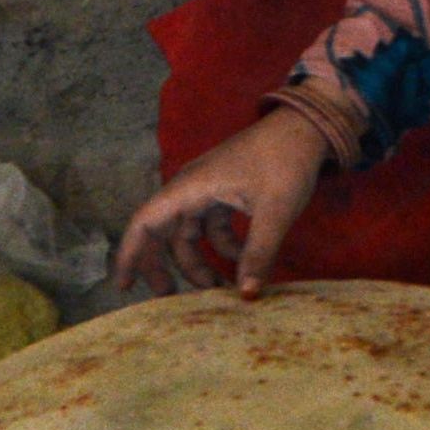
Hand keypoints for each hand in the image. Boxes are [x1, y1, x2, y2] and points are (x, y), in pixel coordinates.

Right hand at [113, 110, 330, 296]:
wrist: (306, 129)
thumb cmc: (286, 162)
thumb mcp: (274, 212)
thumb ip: (258, 254)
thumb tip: (247, 295)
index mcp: (190, 188)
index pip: (145, 223)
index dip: (129, 255)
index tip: (123, 286)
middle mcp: (191, 189)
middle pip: (163, 233)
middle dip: (165, 267)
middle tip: (171, 300)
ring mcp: (207, 191)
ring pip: (190, 235)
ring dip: (200, 263)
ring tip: (218, 292)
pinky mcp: (225, 193)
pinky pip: (212, 228)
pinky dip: (223, 249)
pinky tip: (244, 264)